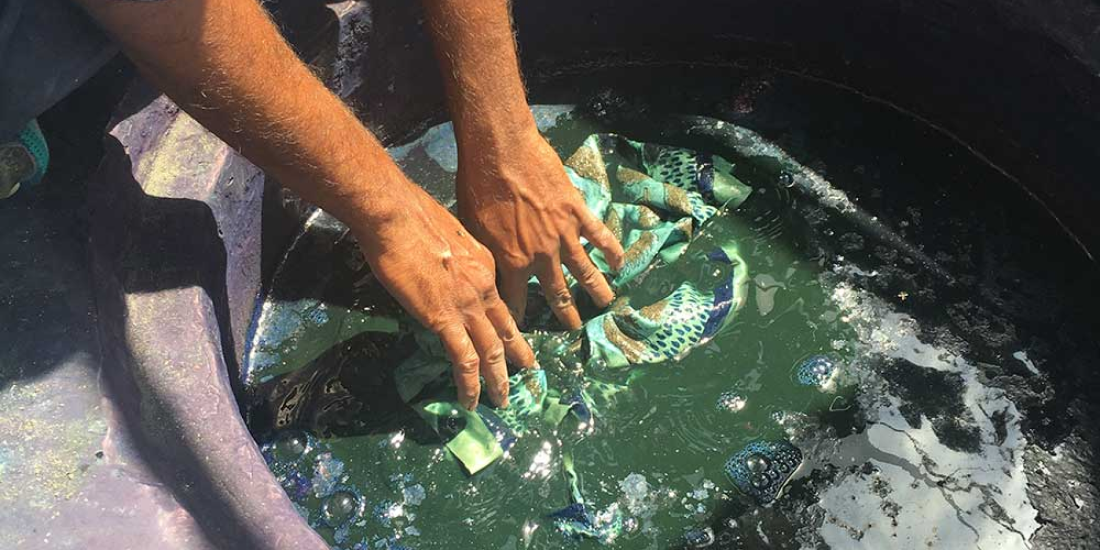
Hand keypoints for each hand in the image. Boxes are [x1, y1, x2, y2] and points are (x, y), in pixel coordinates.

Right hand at [354, 180, 534, 409]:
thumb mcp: (444, 232)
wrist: (396, 214)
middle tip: (528, 370)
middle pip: (505, 328)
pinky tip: (470, 401)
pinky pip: (464, 360)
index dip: (504, 320)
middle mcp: (483, 286)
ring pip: (490, 350)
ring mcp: (466, 305)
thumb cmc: (410, 215)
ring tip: (503, 400)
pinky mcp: (444, 319)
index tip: (508, 333)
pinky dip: (470, 385)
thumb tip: (439, 264)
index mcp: (484, 264)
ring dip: (497, 379)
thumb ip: (450, 254)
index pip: (498, 300)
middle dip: (517, 354)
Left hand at [456, 129, 625, 328]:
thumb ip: (486, 255)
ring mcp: (563, 234)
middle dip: (565, 314)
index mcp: (512, 262)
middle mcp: (541, 256)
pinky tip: (620, 264)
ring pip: (585, 271)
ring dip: (597, 290)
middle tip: (574, 329)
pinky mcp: (577, 212)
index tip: (523, 334)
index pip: (517, 302)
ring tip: (605, 304)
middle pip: (557, 293)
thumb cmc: (478, 186)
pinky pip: (600, 236)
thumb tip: (486, 273)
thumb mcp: (471, 229)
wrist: (500, 152)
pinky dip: (612, 251)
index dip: (519, 321)